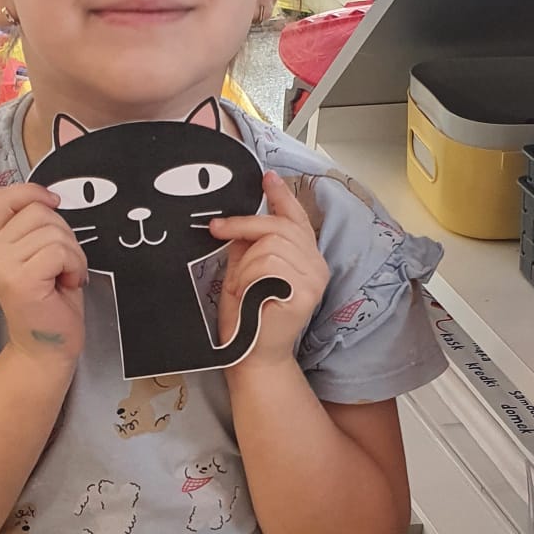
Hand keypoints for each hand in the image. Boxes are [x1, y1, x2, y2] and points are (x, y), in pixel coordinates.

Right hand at [0, 183, 87, 367]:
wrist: (46, 350)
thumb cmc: (50, 304)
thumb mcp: (41, 256)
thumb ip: (37, 229)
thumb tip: (51, 199)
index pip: (2, 198)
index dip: (31, 192)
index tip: (54, 203)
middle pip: (39, 212)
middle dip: (65, 235)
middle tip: (64, 266)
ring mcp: (3, 265)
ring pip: (53, 232)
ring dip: (73, 255)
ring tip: (65, 278)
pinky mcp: (20, 279)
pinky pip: (60, 252)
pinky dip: (75, 266)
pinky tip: (68, 285)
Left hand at [210, 170, 329, 366]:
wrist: (250, 356)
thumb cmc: (246, 318)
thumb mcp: (243, 271)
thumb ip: (247, 245)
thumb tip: (239, 220)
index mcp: (304, 258)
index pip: (296, 218)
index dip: (280, 196)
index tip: (267, 178)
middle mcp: (316, 266)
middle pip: (278, 225)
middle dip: (242, 226)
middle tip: (217, 231)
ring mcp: (314, 280)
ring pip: (270, 246)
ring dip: (244, 266)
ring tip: (242, 288)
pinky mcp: (305, 293)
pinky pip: (270, 266)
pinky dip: (249, 278)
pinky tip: (249, 296)